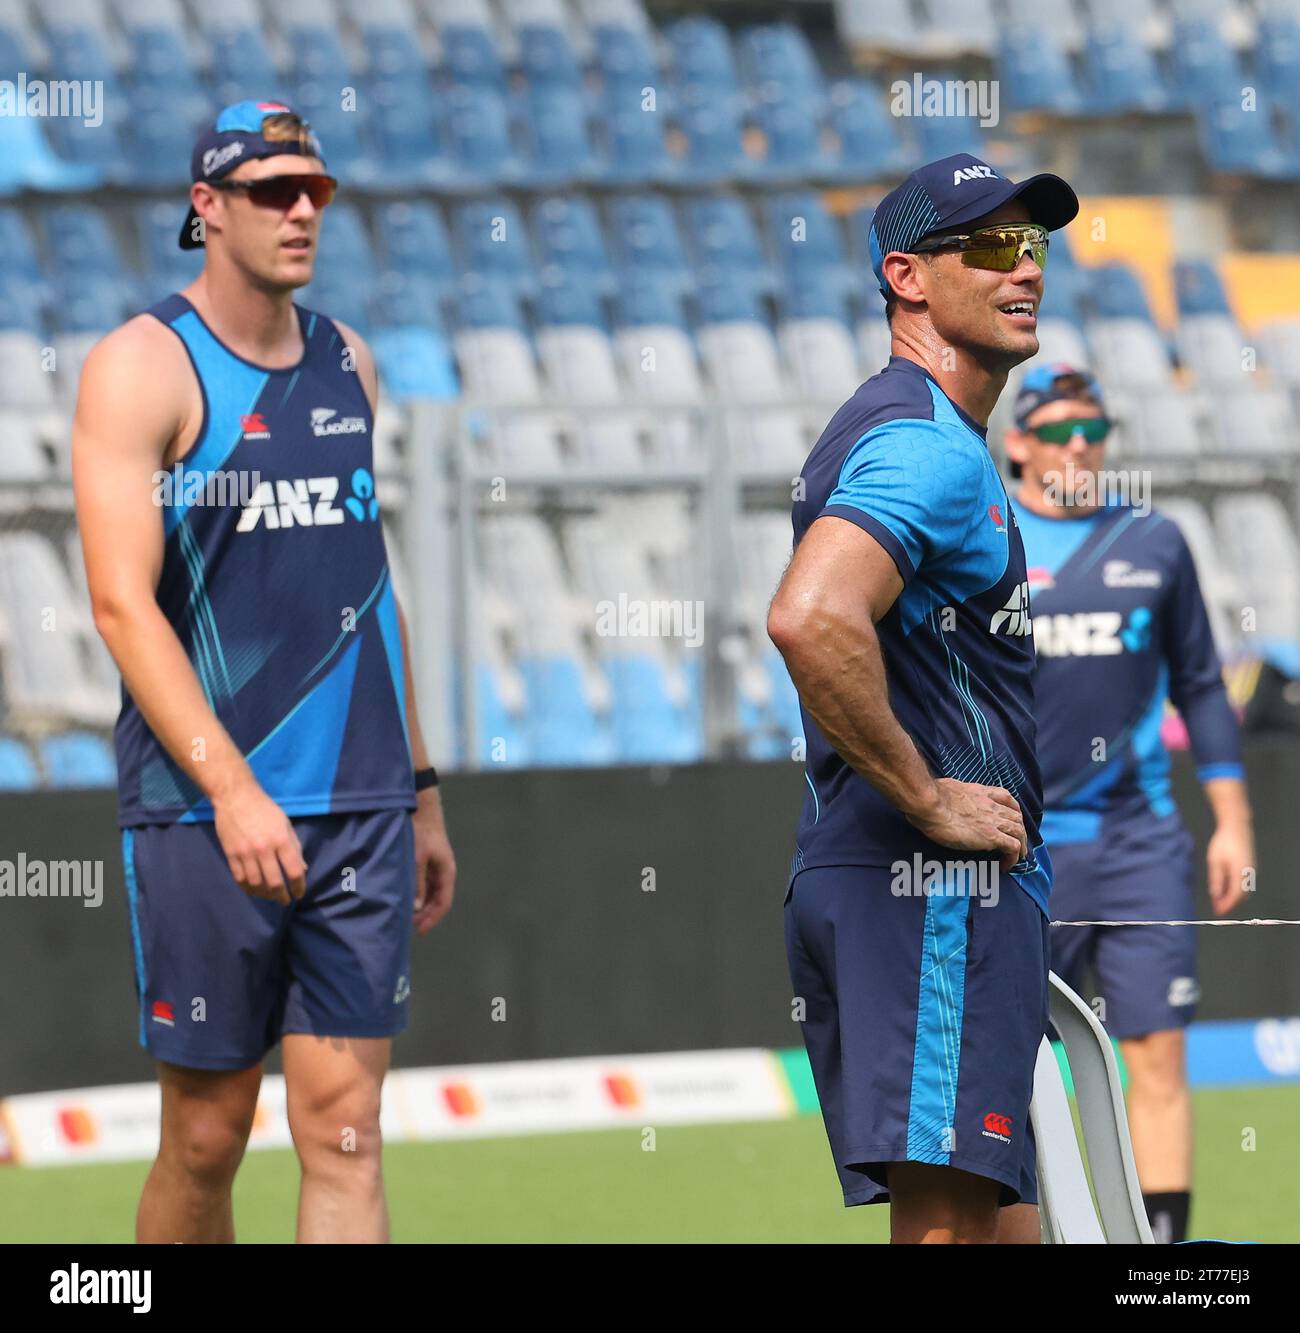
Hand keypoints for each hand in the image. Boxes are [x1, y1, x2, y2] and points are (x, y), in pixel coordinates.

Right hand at [212, 779, 306, 904]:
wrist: (236, 798)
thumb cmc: (265, 810)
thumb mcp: (286, 825)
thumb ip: (294, 848)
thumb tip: (301, 870)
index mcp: (281, 840)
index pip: (293, 871)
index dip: (298, 886)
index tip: (299, 894)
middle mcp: (263, 849)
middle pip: (274, 883)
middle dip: (281, 896)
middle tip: (285, 900)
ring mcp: (245, 853)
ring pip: (256, 884)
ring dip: (265, 895)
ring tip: (271, 896)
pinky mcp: (231, 855)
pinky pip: (240, 879)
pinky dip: (248, 889)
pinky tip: (255, 890)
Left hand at [412, 788, 455, 934]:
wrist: (420, 808)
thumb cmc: (420, 832)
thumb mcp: (417, 859)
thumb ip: (417, 883)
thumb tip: (416, 907)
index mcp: (446, 872)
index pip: (443, 903)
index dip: (432, 919)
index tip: (419, 931)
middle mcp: (443, 873)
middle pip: (436, 901)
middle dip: (424, 916)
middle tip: (407, 927)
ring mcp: (435, 868)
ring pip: (429, 894)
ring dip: (419, 906)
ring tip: (403, 916)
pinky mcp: (426, 863)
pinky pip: (423, 885)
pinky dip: (415, 895)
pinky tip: (403, 899)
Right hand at [905, 778, 1027, 871]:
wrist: (931, 805)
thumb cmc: (930, 798)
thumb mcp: (946, 790)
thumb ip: (953, 795)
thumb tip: (946, 800)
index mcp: (980, 792)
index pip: (1007, 798)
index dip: (1013, 811)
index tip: (1011, 819)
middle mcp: (991, 805)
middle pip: (1016, 817)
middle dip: (1020, 830)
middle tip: (1017, 842)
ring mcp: (993, 820)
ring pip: (1019, 832)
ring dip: (1021, 845)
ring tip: (1018, 856)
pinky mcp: (991, 836)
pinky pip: (1012, 847)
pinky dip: (1013, 858)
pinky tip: (1005, 866)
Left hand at [1206, 823, 1252, 916]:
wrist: (1237, 827)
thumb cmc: (1223, 842)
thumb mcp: (1215, 860)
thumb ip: (1216, 879)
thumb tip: (1215, 895)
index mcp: (1241, 872)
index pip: (1236, 895)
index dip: (1227, 904)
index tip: (1218, 911)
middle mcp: (1249, 873)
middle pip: (1241, 895)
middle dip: (1230, 903)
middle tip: (1217, 907)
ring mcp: (1251, 870)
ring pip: (1244, 889)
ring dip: (1232, 896)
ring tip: (1218, 900)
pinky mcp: (1250, 867)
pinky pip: (1244, 883)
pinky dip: (1235, 889)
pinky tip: (1225, 889)